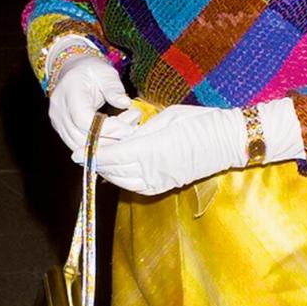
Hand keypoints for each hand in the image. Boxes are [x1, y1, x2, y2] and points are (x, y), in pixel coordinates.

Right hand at [48, 52, 137, 153]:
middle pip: (82, 137)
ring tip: (126, 132)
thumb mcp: (105, 72)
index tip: (128, 127)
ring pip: (81, 147)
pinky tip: (115, 137)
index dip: (107, 128)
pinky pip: (80, 147)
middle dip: (111, 138)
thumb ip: (114, 88)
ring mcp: (58, 123)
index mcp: (69, 92)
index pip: (83, 119)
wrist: (73, 71)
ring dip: (107, 145)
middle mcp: (59, 111)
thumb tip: (125, 102)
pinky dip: (99, 147)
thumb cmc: (91, 70)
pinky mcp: (63, 132)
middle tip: (133, 128)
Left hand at [89, 104, 245, 194]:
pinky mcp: (166, 185)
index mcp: (151, 149)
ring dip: (108, 173)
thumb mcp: (165, 118)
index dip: (93, 153)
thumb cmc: (200, 121)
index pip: (113, 155)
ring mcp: (160, 180)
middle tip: (83, 154)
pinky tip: (118, 172)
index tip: (77, 150)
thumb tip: (122, 137)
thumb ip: (140, 131)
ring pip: (123, 181)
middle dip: (97, 162)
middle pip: (114, 170)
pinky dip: (123, 181)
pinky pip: (137, 187)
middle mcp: (152, 169)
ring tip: (98, 162)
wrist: (229, 140)